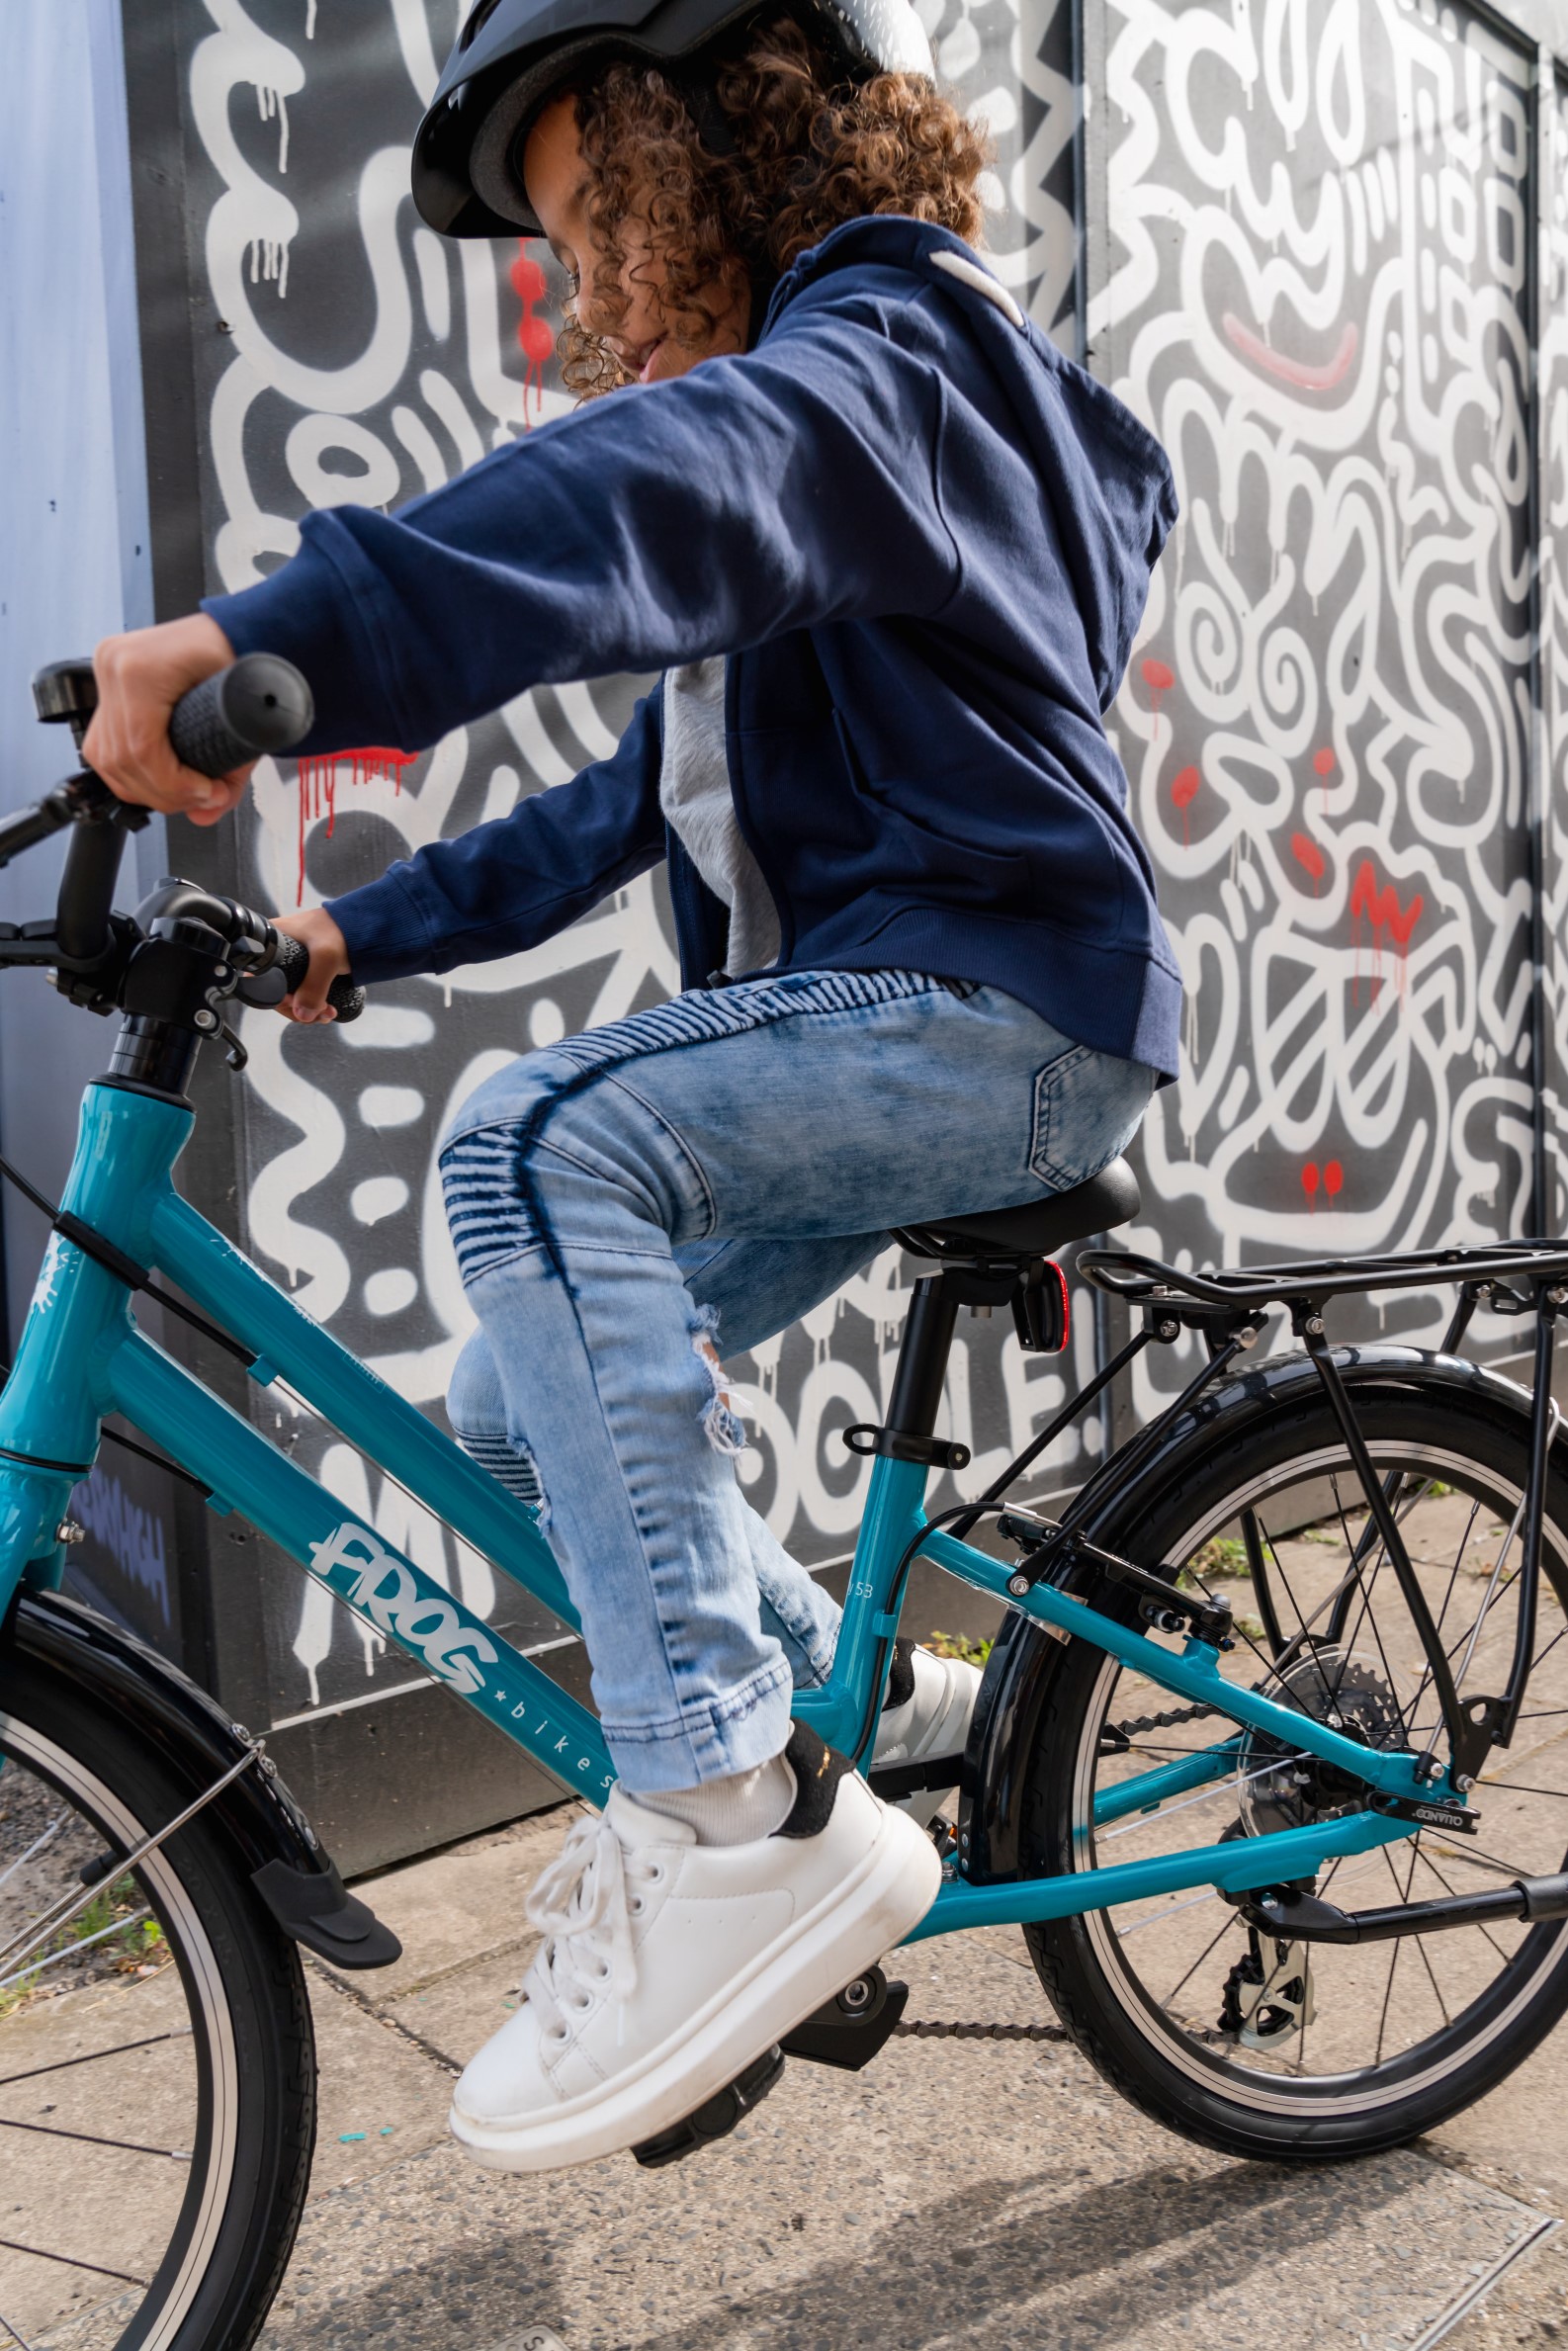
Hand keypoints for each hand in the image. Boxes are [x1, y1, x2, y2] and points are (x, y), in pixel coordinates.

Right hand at [84, 615, 250, 827]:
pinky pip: (103, 744)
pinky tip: (159, 778)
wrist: (240, 628)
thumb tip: (206, 811)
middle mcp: (114, 666)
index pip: (142, 748)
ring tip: (184, 791)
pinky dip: (131, 771)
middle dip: (163, 793)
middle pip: (120, 759)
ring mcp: (105, 671)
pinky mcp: (107, 682)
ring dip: (144, 788)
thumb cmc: (245, 655)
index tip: (206, 793)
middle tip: (201, 798)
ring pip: (105, 758)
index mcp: (141, 668)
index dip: (173, 785)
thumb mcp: (247, 712)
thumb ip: (231, 769)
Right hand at [272, 908, 350, 1021]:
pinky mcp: (309, 966)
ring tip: (327, 1014)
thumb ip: (313, 987)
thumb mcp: (326, 958)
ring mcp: (295, 959)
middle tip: (319, 1015)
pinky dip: (315, 1003)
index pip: (262, 979)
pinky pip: (306, 989)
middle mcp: (280, 950)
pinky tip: (327, 1009)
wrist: (369, 922)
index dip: (277, 998)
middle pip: (278, 989)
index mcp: (273, 941)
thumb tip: (303, 1015)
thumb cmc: (344, 929)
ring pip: (294, 993)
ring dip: (309, 1009)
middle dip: (298, 1008)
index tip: (297, 1005)